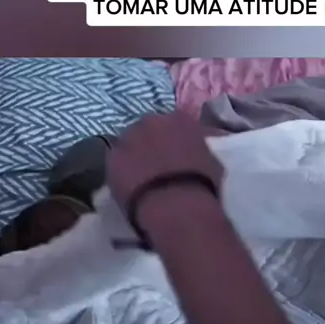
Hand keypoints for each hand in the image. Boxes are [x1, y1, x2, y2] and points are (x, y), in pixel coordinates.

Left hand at [107, 111, 223, 213]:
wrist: (176, 204)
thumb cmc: (202, 185)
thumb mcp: (212, 162)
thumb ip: (199, 151)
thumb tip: (195, 154)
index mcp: (180, 119)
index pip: (175, 124)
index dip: (173, 140)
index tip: (176, 154)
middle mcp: (152, 120)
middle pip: (147, 130)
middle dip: (150, 144)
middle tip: (155, 166)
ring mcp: (128, 138)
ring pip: (128, 145)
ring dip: (133, 157)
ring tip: (140, 179)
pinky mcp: (112, 158)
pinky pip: (116, 163)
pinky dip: (121, 173)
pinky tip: (129, 189)